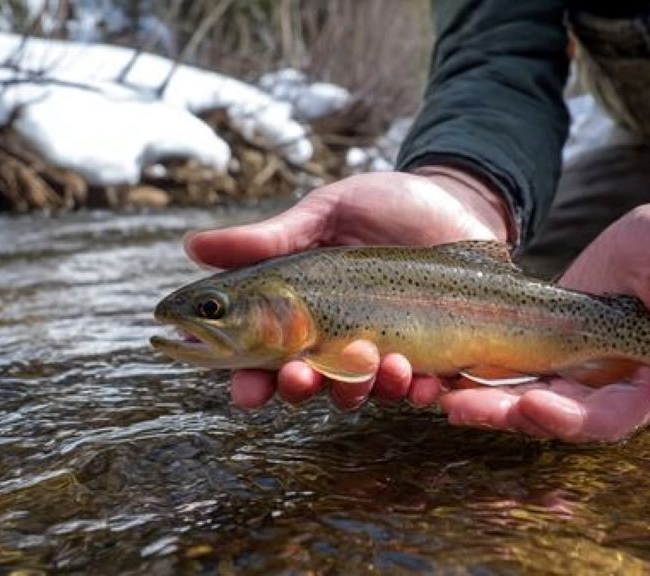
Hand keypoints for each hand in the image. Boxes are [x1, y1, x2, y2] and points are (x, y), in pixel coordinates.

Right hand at [183, 168, 510, 410]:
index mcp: (301, 314)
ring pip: (360, 392)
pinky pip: (419, 389)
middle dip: (299, 388)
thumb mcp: (327, 213)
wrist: (458, 199)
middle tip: (298, 375)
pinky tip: (419, 377)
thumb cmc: (386, 205)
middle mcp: (337, 342)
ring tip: (373, 360)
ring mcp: (385, 353)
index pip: (263, 358)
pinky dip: (416, 390)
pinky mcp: (432, 357)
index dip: (249, 381)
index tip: (244, 389)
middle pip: (306, 385)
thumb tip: (192, 247)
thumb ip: (271, 238)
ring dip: (358, 388)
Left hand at [439, 201, 649, 441]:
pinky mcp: (540, 354)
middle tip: (458, 405)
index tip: (535, 405)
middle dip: (506, 414)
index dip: (573, 420)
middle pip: (554, 418)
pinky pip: (504, 373)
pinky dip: (472, 375)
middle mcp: (605, 390)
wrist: (649, 238)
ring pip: (521, 401)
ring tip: (434, 390)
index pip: (612, 417)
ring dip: (480, 401)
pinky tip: (435, 368)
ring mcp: (570, 375)